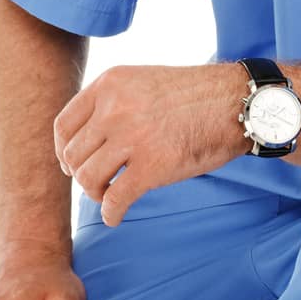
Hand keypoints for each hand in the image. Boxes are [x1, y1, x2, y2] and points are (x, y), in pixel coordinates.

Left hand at [53, 62, 242, 226]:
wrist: (236, 104)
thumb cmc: (195, 97)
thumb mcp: (143, 82)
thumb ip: (112, 102)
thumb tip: (84, 141)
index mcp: (110, 84)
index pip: (64, 125)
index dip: (64, 151)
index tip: (72, 164)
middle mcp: (115, 108)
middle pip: (73, 156)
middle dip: (82, 175)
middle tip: (97, 183)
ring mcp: (132, 137)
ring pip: (88, 179)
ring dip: (96, 194)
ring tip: (110, 195)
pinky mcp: (152, 167)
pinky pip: (115, 200)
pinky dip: (112, 213)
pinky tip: (116, 216)